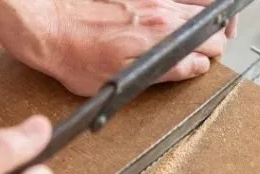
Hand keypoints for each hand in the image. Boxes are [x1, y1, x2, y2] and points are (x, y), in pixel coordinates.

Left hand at [0, 0, 237, 95]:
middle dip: (215, 35)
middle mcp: (160, 12)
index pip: (210, 46)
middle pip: (210, 19)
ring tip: (206, 26)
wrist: (45, 24)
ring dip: (205, 15)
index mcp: (159, 37)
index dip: (210, 58)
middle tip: (208, 46)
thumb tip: (194, 67)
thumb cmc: (73, 54)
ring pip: (198, 2)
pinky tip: (181, 11)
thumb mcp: (120, 81)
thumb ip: (165, 74)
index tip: (202, 63)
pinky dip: (184, 5)